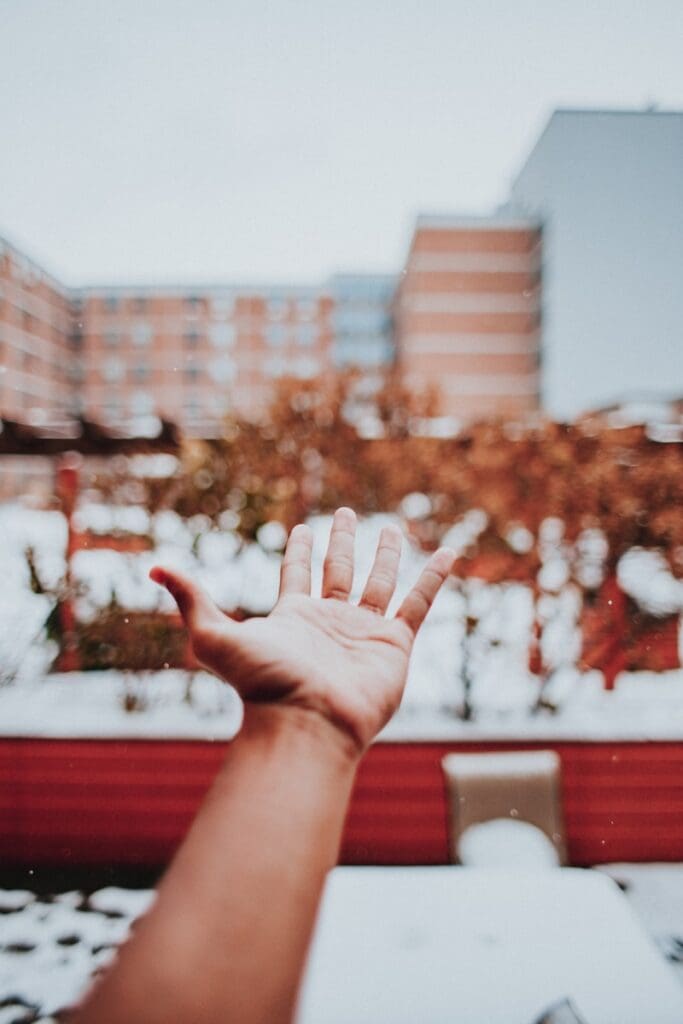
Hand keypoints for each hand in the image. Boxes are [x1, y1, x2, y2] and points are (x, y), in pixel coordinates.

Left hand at [150, 508, 454, 755]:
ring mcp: (364, 631)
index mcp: (293, 616)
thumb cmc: (260, 685)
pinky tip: (447, 553)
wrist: (306, 723)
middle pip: (339, 571)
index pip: (296, 573)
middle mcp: (330, 620)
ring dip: (385, 554)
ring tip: (391, 527)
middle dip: (342, 542)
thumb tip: (153, 568)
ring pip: (378, 582)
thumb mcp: (213, 635)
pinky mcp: (395, 643)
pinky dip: (433, 577)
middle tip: (346, 513)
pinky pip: (419, 602)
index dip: (299, 550)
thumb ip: (190, 599)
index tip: (303, 527)